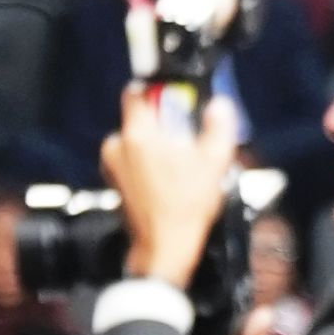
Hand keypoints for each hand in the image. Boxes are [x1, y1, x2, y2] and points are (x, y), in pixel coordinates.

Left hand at [104, 87, 239, 296]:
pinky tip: (171, 178)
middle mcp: (118, 146)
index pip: (136, 93)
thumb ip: (218, 126)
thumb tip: (220, 105)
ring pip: (138, 141)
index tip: (174, 95)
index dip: (156, 89)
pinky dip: (149, 162)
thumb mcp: (213, 161)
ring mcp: (113, 165)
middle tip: (188, 138)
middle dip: (164, 124)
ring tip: (183, 163)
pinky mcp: (115, 182)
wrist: (165, 245)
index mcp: (137, 134)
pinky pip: (133, 160)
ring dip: (157, 145)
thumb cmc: (186, 206)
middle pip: (141, 119)